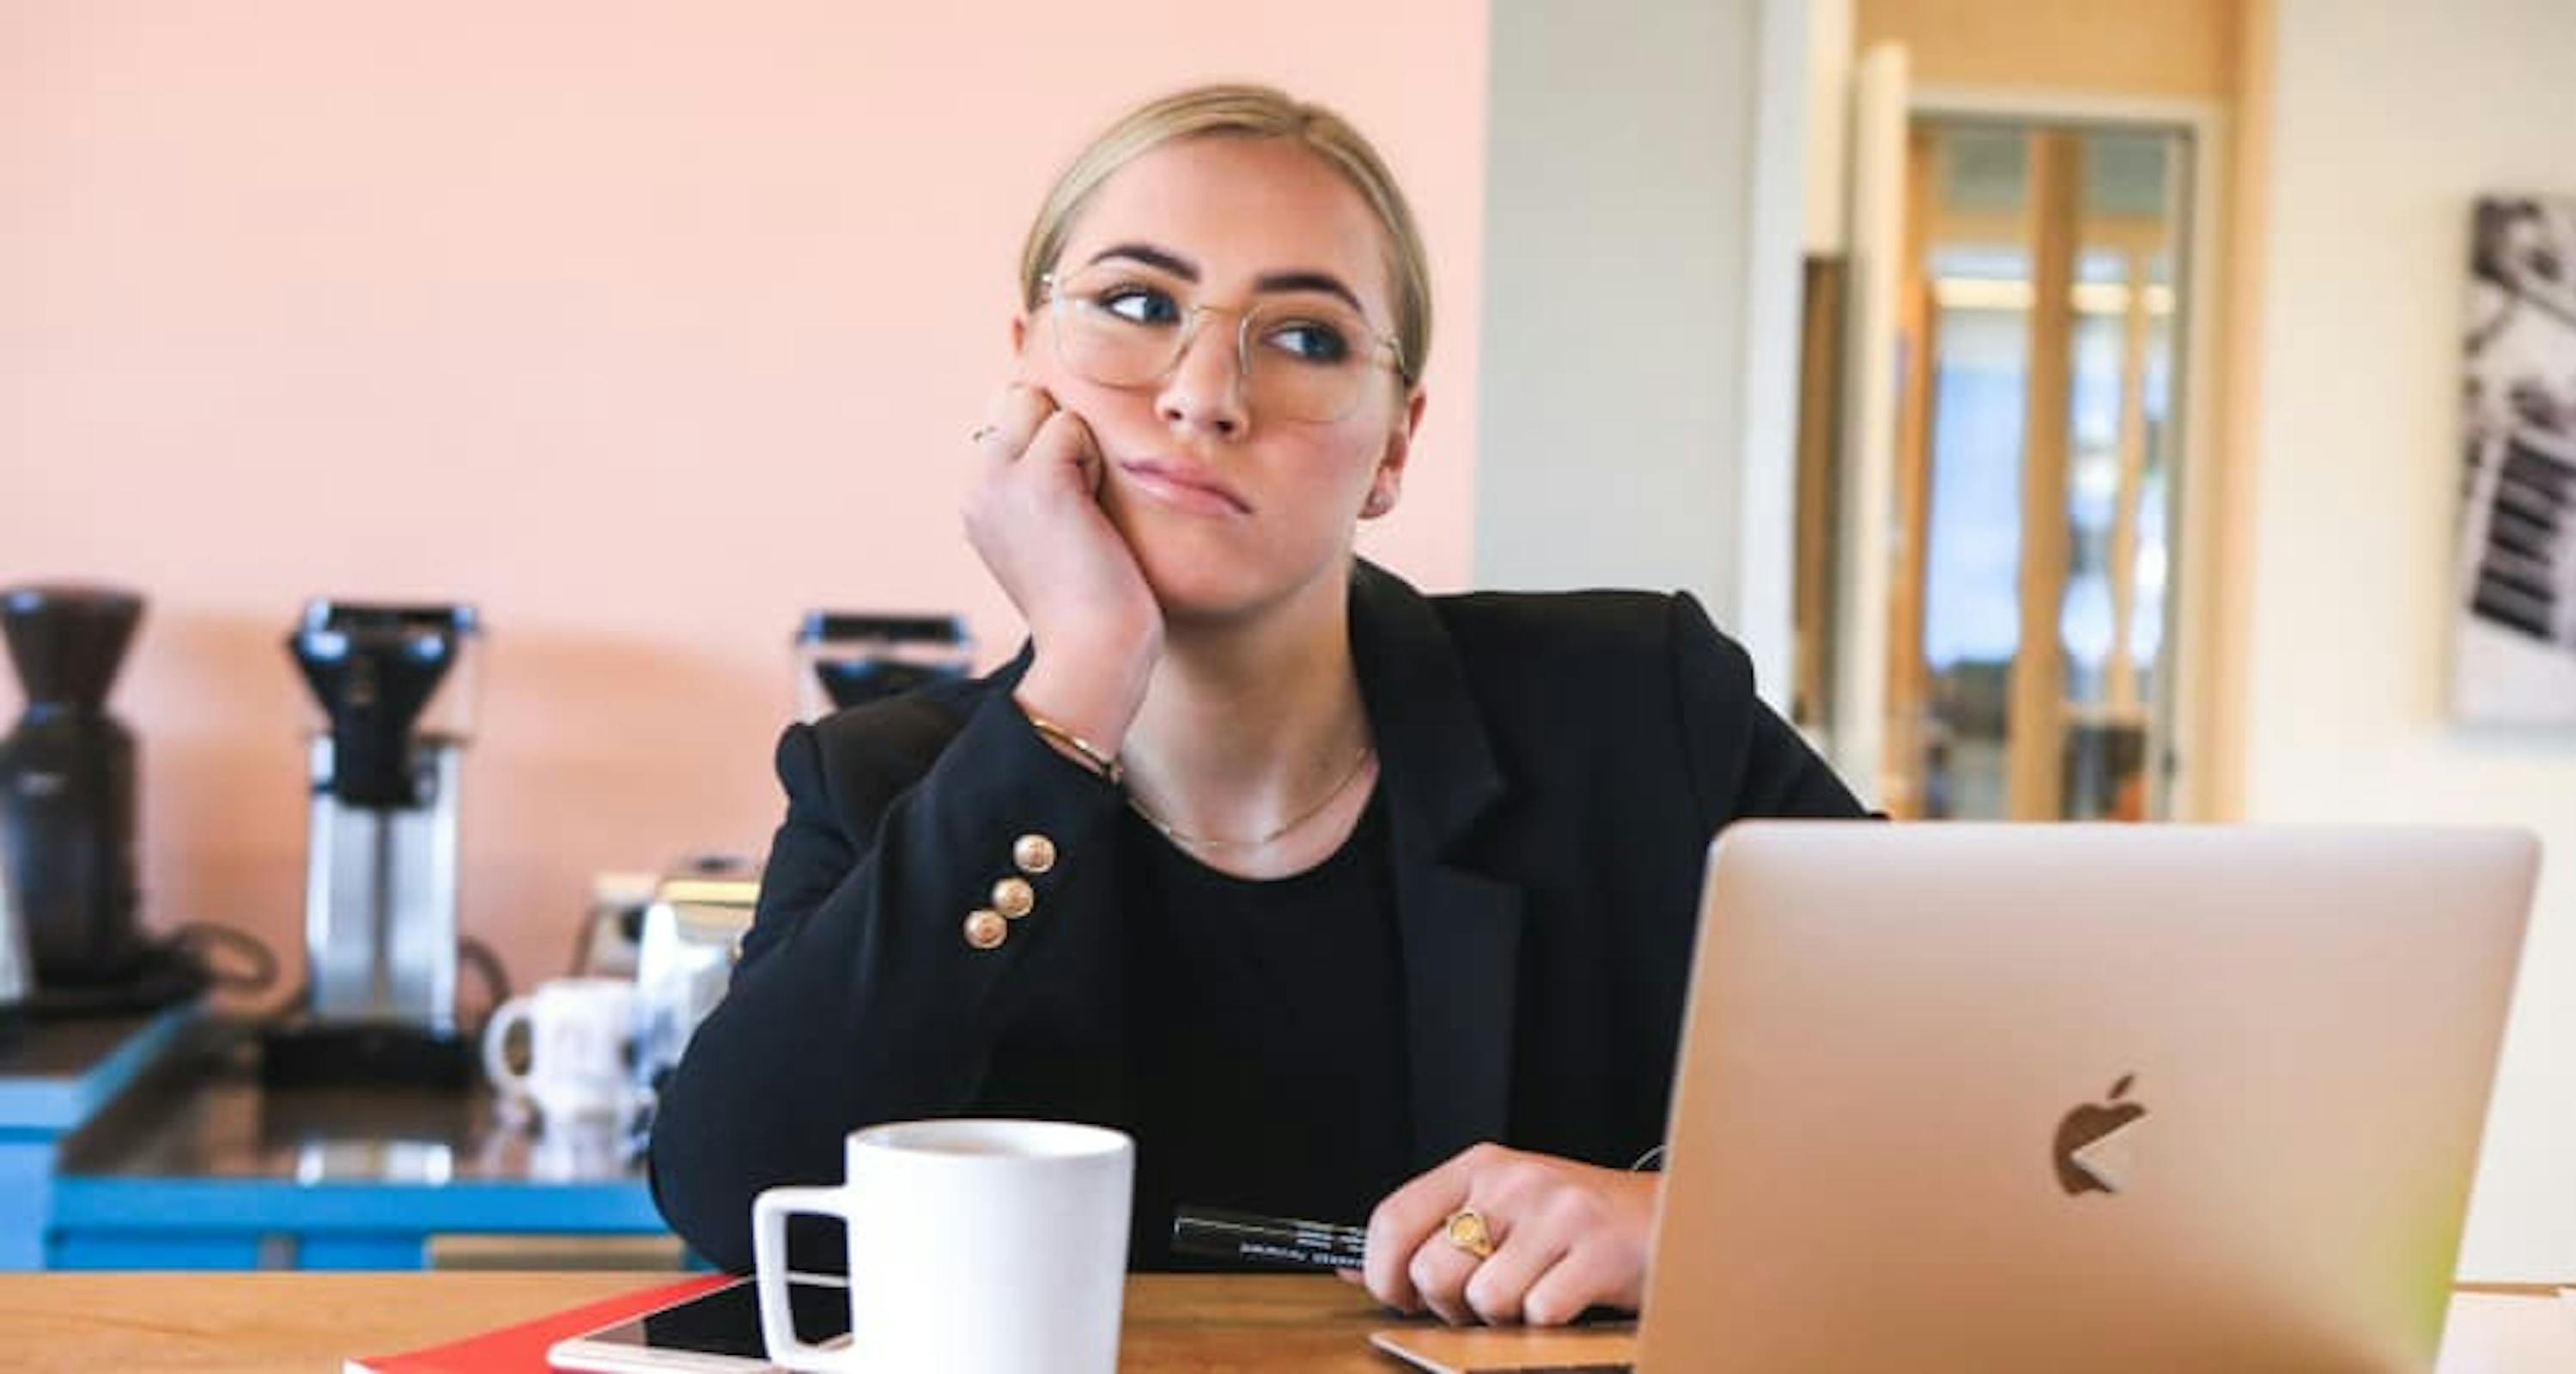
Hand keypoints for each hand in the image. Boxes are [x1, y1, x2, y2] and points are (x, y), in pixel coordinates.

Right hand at [961, 383, 1161, 749]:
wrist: (1091, 651)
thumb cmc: (1089, 599)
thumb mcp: (1048, 529)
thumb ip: (1040, 478)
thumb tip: (1062, 424)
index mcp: (975, 492)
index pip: (1008, 412)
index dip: (1050, 438)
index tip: (1067, 502)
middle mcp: (974, 480)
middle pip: (1019, 396)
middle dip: (1059, 430)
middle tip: (1078, 501)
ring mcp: (997, 476)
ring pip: (1042, 402)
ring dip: (1078, 444)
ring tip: (1084, 507)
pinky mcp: (1034, 478)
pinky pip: (1071, 425)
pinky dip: (1093, 459)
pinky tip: (1090, 513)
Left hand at [1353, 1143, 1658, 1326]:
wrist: (1678, 1217)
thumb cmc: (1581, 1223)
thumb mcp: (1503, 1211)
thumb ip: (1434, 1234)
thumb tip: (1355, 1271)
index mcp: (1482, 1165)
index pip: (1395, 1215)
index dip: (1383, 1271)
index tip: (1399, 1298)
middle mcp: (1515, 1180)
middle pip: (1433, 1269)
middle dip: (1451, 1306)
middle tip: (1485, 1301)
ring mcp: (1558, 1213)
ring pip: (1484, 1298)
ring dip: (1505, 1317)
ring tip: (1535, 1294)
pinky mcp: (1598, 1251)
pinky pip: (1539, 1313)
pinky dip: (1550, 1323)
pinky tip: (1571, 1298)